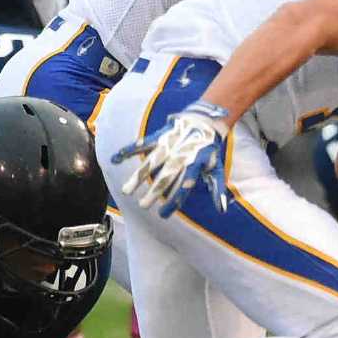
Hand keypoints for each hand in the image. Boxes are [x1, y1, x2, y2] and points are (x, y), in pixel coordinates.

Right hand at [112, 102, 232, 216]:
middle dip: (154, 192)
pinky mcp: (160, 136)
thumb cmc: (209, 149)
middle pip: (165, 176)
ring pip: (151, 162)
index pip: (184, 187)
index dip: (173, 202)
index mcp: (195, 165)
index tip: (162, 215)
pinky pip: (143, 143)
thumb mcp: (216, 168)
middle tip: (143, 206)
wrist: (205, 121)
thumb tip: (222, 210)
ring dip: (138, 176)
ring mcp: (169, 145)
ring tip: (126, 191)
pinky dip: (129, 150)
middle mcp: (181, 155)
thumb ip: (217, 189)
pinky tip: (115, 158)